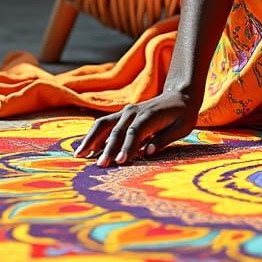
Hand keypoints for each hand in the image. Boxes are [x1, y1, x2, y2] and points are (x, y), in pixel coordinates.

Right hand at [72, 89, 199, 165]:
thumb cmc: (183, 114)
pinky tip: (84, 148)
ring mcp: (126, 112)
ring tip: (78, 155)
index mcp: (150, 116)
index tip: (120, 162)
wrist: (179, 95)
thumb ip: (165, 139)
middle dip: (107, 149)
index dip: (127, 147)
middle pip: (117, 131)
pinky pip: (104, 124)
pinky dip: (92, 135)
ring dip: (91, 139)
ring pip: (104, 124)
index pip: (135, 133)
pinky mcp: (122, 115)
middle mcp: (134, 112)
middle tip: (100, 166)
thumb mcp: (182, 127)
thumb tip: (149, 152)